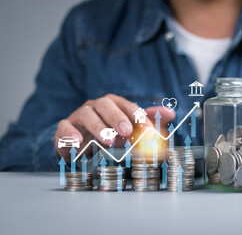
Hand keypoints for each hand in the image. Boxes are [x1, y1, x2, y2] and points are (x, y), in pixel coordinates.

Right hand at [55, 94, 174, 162]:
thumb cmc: (109, 132)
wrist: (81, 142)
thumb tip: (171, 113)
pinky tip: (77, 142)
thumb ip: (149, 120)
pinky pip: (64, 128)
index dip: (138, 117)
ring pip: (87, 115)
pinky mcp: (65, 128)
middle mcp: (96, 106)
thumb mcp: (130, 127)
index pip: (128, 106)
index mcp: (114, 104)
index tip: (149, 131)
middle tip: (126, 131)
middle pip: (106, 105)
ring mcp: (80, 116)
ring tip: (108, 140)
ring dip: (98, 127)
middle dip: (117, 117)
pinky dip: (69, 134)